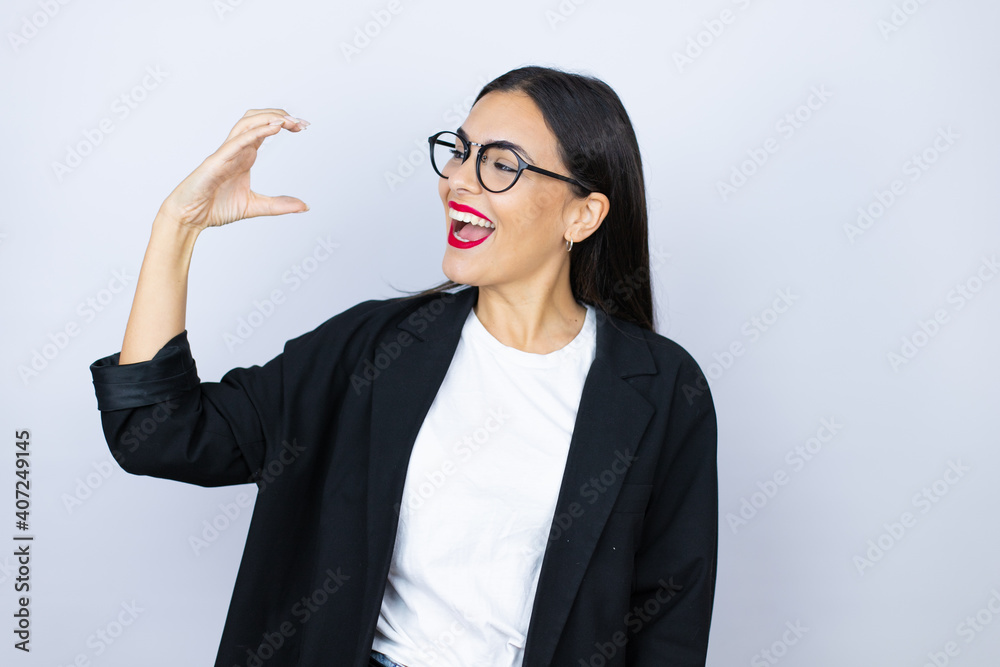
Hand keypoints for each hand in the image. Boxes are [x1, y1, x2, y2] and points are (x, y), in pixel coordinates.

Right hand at [158, 108, 309, 230]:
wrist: (189, 217)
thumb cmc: (215, 207)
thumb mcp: (254, 206)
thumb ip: (279, 205)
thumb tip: (304, 207)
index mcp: (245, 155)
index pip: (266, 129)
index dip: (285, 124)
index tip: (303, 126)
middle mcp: (236, 149)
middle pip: (257, 119)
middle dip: (279, 115)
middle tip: (301, 122)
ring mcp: (226, 152)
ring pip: (247, 123)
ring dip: (269, 118)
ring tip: (289, 120)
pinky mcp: (217, 160)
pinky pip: (237, 141)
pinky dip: (256, 132)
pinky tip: (273, 128)